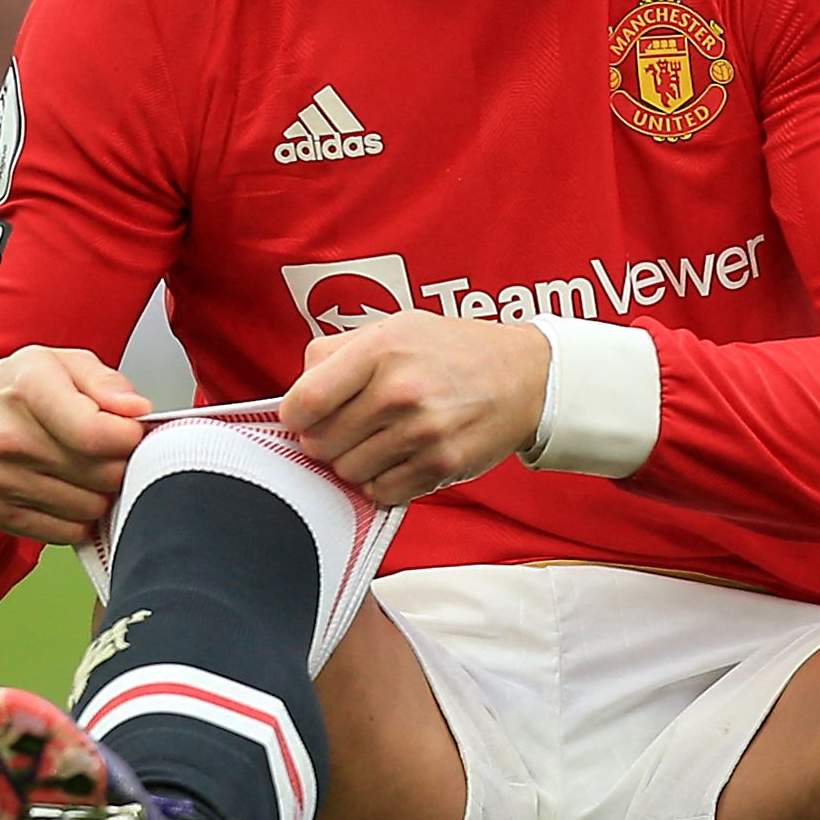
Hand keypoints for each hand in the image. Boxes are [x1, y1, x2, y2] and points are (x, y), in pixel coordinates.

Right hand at [0, 347, 149, 543]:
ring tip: (89, 466)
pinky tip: (72, 488)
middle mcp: (10, 438)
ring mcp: (1, 480)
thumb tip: (138, 411)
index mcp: (29, 390)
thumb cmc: (19, 388)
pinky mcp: (0, 513)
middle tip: (111, 448)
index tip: (131, 431)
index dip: (131, 438)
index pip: (97, 435)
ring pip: (91, 508)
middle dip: (122, 463)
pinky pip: (69, 532)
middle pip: (103, 474)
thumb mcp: (64, 362)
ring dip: (103, 491)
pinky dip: (81, 516)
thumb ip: (108, 383)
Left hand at [279, 311, 550, 506]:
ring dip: (354, 462)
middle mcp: (399, 392)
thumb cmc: (452, 351)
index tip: (306, 416)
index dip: (295, 417)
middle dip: (325, 440)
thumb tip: (296, 393)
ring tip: (378, 440)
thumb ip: (337, 352)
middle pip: (320, 444)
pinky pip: (380, 492)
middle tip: (349, 427)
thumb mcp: (394, 327)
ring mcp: (421, 433)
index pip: (303, 404)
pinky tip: (398, 458)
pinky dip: (382, 482)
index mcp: (380, 350)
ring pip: (346, 472)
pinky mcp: (439, 466)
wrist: (523, 376)